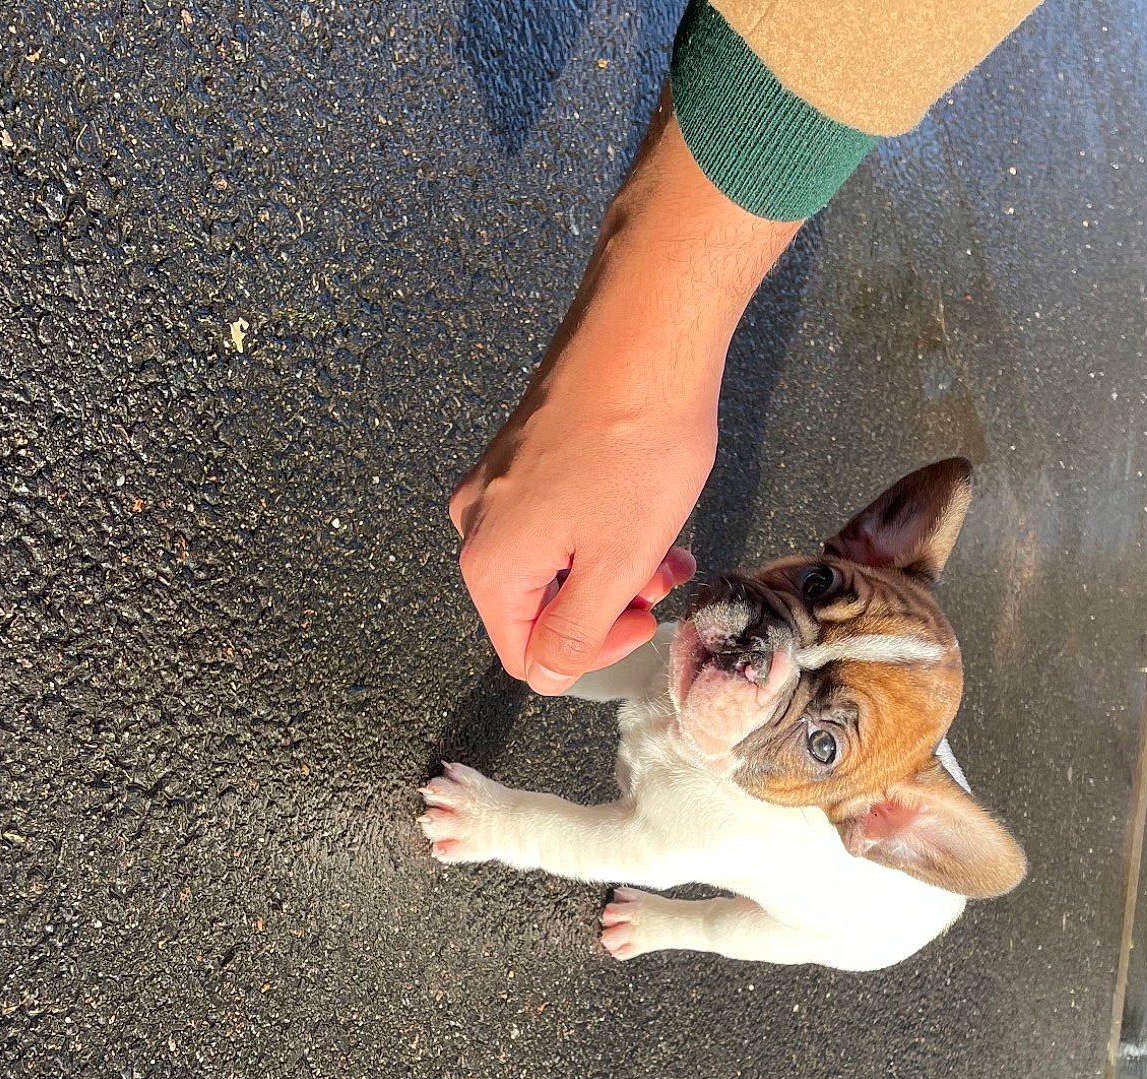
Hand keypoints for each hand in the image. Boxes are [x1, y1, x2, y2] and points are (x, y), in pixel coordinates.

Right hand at [449, 362, 710, 691]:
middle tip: (662, 579)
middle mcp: (478, 522)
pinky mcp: (523, 449)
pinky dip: (603, 525)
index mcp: (490, 563)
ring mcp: (496, 481)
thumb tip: (545, 676)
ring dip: (613, 566)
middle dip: (607, 604)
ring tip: (668, 543)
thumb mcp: (615, 567)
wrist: (645, 335)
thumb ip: (575, 637)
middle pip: (539, 606)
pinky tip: (647, 505)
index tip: (642, 617)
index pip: (527, 656)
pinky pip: (556, 515)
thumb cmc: (635, 446)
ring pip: (554, 559)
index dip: (591, 654)